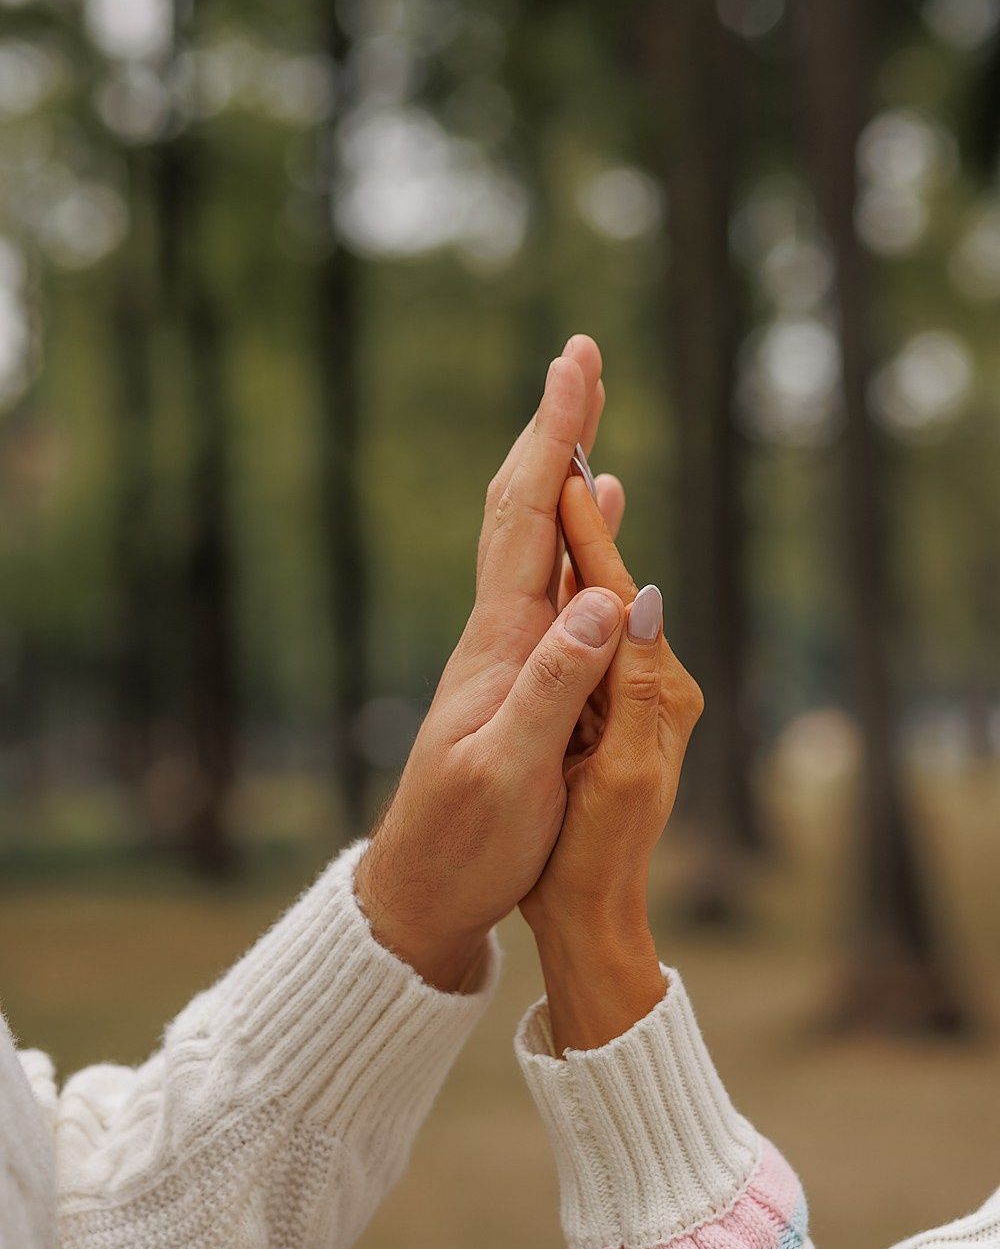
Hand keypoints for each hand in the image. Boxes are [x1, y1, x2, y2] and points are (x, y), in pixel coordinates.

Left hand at [355, 337, 626, 991]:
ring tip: (587, 422)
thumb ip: (555, 689)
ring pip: (534, 540)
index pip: (528, 516)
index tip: (576, 367)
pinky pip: (548, 585)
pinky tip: (592, 531)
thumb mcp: (513, 774)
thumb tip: (605, 598)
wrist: (421, 890)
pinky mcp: (514, 680)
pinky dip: (574, 539)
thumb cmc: (466, 844)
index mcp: (500, 642)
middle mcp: (497, 632)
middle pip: (522, 507)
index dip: (554, 438)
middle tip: (581, 359)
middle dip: (554, 429)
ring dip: (562, 472)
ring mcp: (504, 654)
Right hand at [519, 477, 703, 1050]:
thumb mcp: (605, 778)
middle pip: (619, 578)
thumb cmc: (579, 857)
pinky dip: (579, 583)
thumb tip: (636, 602)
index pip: (619, 591)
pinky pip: (593, 631)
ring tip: (570, 463)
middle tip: (576, 411)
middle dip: (590, 502)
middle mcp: (652, 686)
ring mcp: (630, 699)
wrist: (589, 914)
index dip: (588, 524)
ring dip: (584, 532)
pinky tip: (569, 557)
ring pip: (604, 598)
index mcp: (649, 694)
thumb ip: (617, 689)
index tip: (568, 452)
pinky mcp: (608, 713)